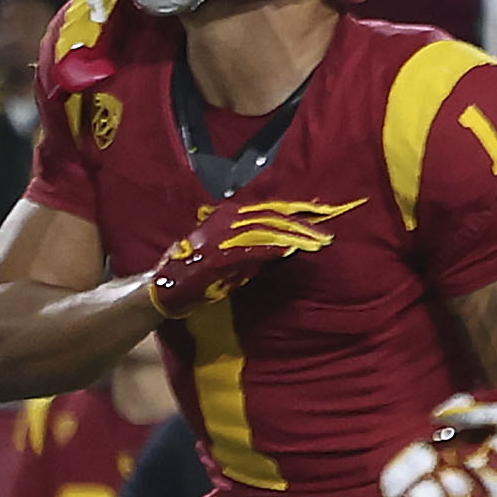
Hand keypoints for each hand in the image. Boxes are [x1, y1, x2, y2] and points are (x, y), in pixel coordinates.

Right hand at [146, 194, 364, 315]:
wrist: (167, 287)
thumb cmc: (200, 271)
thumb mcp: (233, 254)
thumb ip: (256, 247)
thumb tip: (286, 246)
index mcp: (229, 215)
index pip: (270, 209)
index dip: (297, 209)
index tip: (322, 209)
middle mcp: (226, 220)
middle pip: (273, 216)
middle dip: (302, 222)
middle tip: (328, 226)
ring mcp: (221, 236)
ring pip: (266, 230)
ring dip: (294, 236)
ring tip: (318, 240)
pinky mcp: (217, 255)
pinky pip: (249, 250)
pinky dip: (271, 250)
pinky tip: (290, 250)